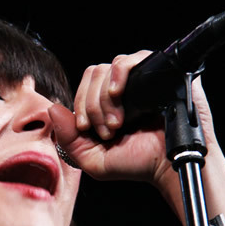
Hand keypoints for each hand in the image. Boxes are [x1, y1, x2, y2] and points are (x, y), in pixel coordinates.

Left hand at [49, 51, 219, 188]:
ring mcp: (139, 79)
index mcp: (105, 104)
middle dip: (93, 106)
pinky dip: (118, 75)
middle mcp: (122, 89)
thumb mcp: (93, 160)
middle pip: (92, 75)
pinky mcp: (157, 72)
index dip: (80, 107)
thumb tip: (53, 109)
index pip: (83, 87)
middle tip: (108, 130)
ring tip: (118, 122)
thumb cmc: (137, 164)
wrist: (171, 166)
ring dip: (105, 99)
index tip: (89, 129)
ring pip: (106, 68)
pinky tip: (119, 95)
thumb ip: (68, 139)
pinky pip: (130, 59)